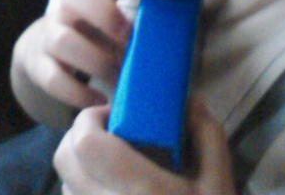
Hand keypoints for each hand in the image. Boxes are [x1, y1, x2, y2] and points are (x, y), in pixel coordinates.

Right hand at [11, 0, 175, 122]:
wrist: (48, 51)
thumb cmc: (99, 35)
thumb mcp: (120, 22)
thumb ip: (144, 22)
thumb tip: (182, 37)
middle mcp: (69, 9)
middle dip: (105, 15)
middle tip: (129, 38)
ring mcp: (50, 35)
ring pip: (62, 41)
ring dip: (96, 62)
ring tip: (118, 77)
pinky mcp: (40, 66)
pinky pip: (54, 78)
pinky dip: (79, 93)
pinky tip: (100, 101)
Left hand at [54, 99, 236, 193]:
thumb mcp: (219, 185)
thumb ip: (207, 137)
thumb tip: (189, 101)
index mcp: (140, 192)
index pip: (85, 143)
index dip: (91, 119)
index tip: (115, 114)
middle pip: (65, 159)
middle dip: (81, 137)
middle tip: (112, 133)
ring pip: (65, 186)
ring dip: (81, 167)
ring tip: (113, 167)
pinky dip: (84, 193)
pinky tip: (113, 193)